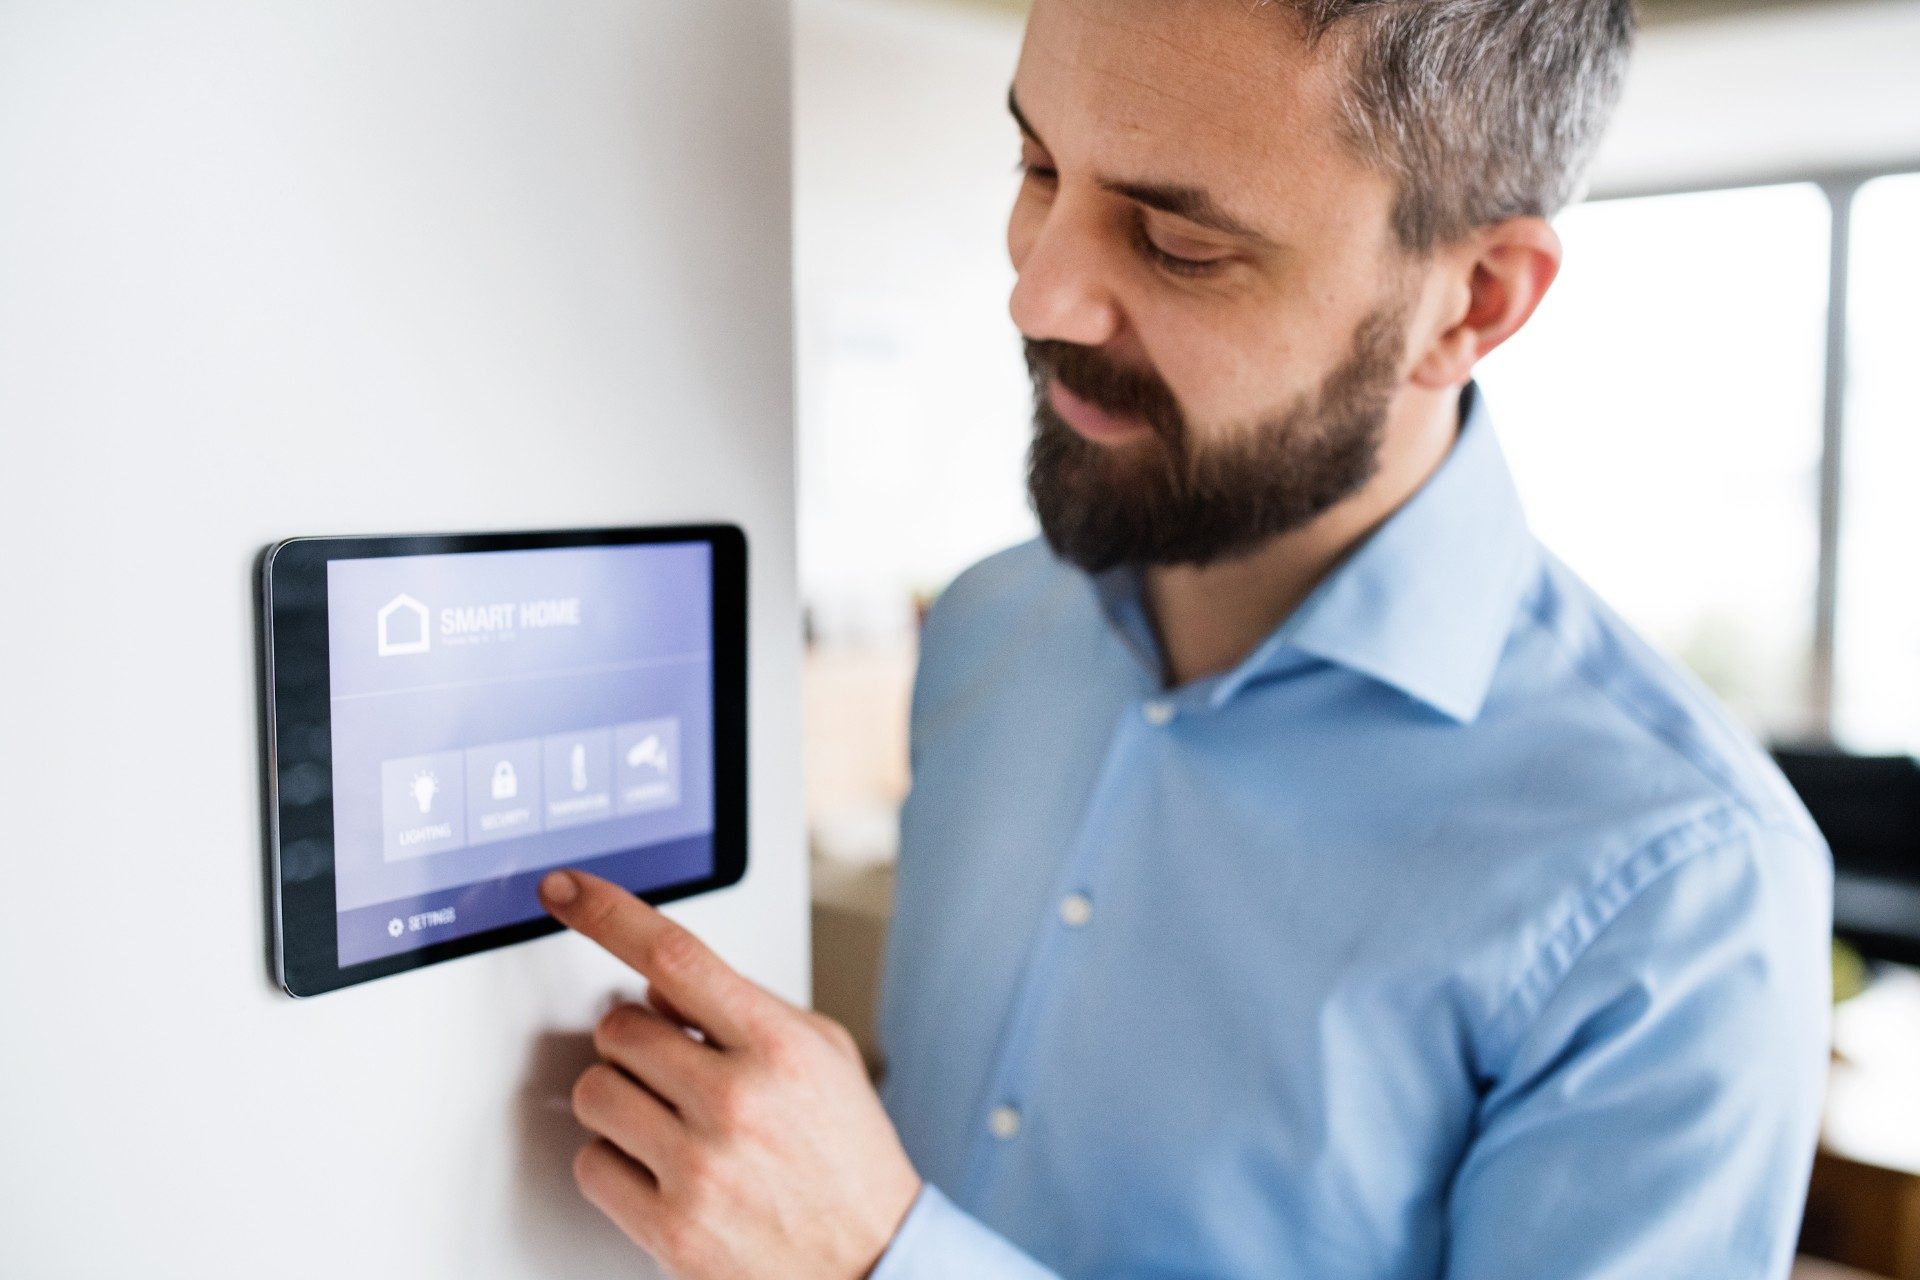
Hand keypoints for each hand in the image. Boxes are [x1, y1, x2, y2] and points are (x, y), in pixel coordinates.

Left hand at [540, 869, 922, 1279]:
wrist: (871, 1263)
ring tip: (666, 1119)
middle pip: (618, 1027)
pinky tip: (659, 1167)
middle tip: (672, 1068)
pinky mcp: (671, 1228)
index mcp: (778, 1045)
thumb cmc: (847, 1157)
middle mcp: (737, 1101)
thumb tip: (659, 979)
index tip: (564, 890)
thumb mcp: (823, 1053)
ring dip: (618, 1098)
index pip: (673, 953)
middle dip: (635, 1041)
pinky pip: (591, 1165)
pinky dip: (613, 1162)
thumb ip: (745, 1004)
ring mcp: (700, 1167)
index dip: (606, 912)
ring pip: (595, 1092)